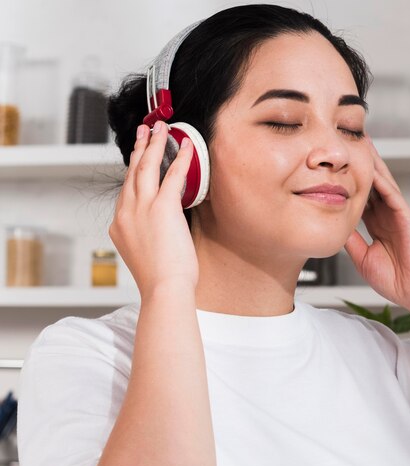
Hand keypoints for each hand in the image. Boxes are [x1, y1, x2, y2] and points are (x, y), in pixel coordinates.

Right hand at [109, 121, 198, 299]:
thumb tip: (159, 230)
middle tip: (144, 131)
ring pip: (146, 167)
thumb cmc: (160, 280)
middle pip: (131, 173)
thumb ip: (146, 236)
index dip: (132, 171)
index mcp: (119, 226)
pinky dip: (180, 158)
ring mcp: (142, 208)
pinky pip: (172, 175)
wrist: (163, 289)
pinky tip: (187, 146)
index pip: (125, 192)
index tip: (137, 158)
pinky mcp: (162, 208)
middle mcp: (126, 213)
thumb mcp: (144, 254)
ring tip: (160, 128)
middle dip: (138, 149)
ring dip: (154, 144)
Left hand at [343, 134, 409, 314]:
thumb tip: (335, 226)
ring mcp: (399, 215)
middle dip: (361, 164)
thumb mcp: (362, 257)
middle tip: (348, 142)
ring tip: (361, 143)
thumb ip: (351, 240)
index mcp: (378, 225)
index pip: (362, 197)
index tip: (335, 166)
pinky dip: (383, 182)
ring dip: (373, 164)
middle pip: (373, 183)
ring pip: (384, 184)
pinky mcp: (407, 219)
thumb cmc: (394, 280)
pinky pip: (393, 197)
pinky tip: (372, 169)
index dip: (349, 181)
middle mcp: (388, 216)